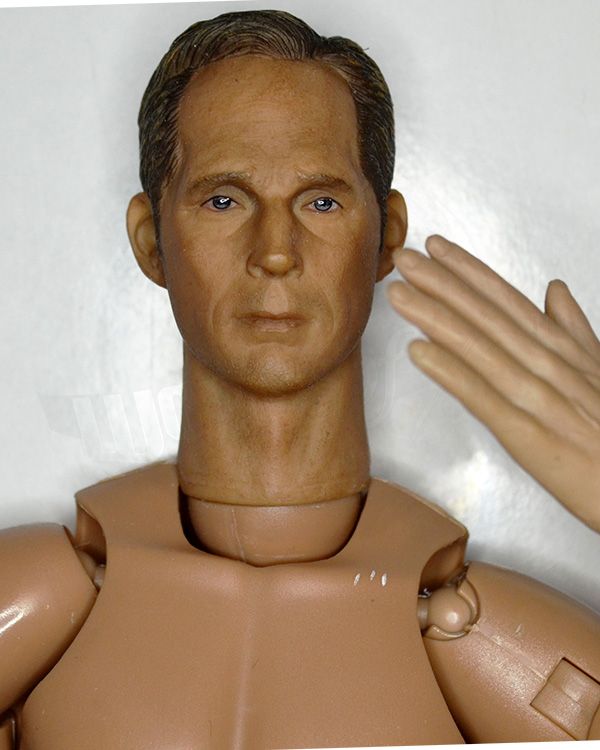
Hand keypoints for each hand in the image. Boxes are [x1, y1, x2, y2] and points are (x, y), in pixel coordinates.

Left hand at [387, 234, 599, 532]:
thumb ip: (574, 330)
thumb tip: (554, 288)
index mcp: (563, 351)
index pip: (508, 300)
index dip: (469, 271)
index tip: (436, 247)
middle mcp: (550, 366)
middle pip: (488, 316)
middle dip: (443, 283)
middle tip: (403, 258)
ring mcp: (541, 399)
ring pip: (481, 348)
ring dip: (436, 318)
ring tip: (400, 295)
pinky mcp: (530, 438)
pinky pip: (484, 398)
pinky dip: (451, 372)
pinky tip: (418, 352)